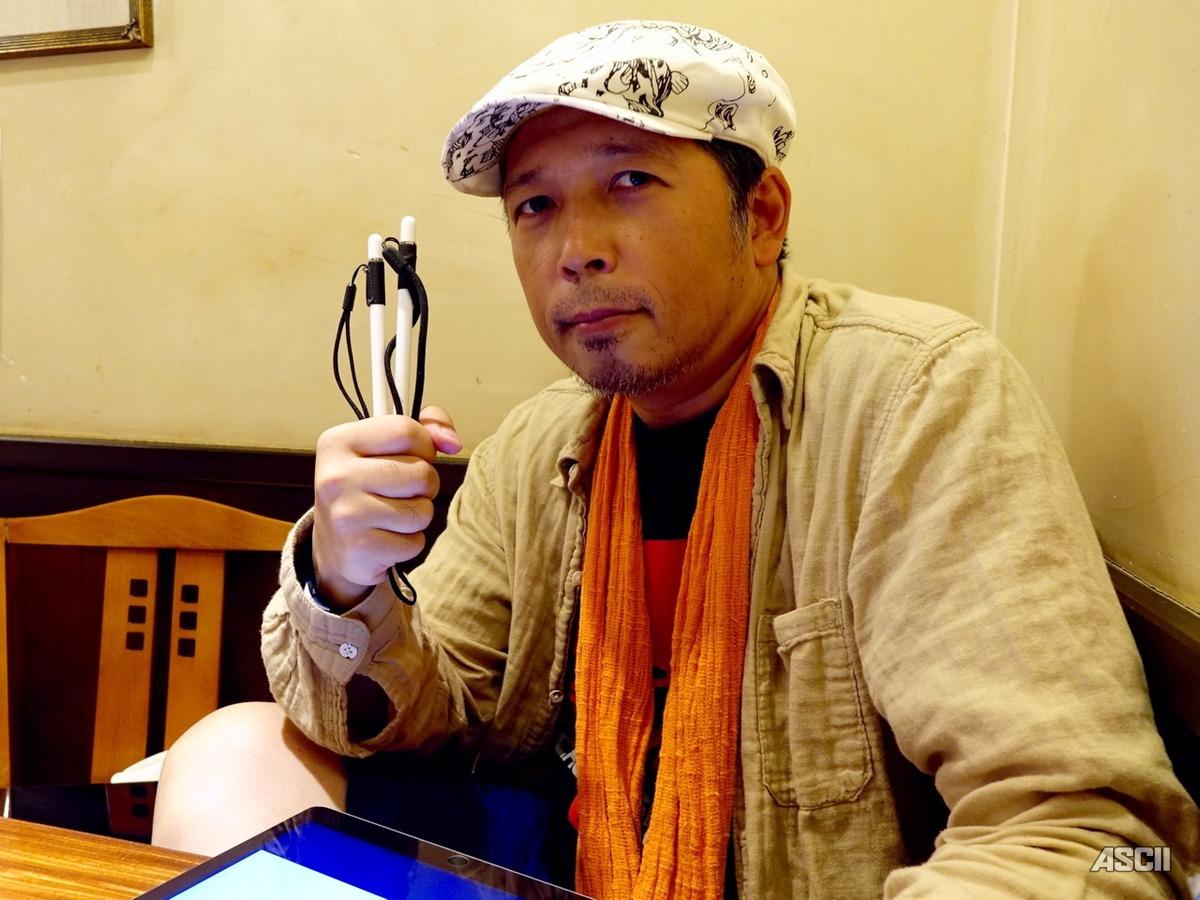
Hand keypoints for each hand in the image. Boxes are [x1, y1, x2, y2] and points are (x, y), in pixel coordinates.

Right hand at [311, 406, 461, 608]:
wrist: (333, 546)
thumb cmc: (368, 488)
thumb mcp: (384, 448)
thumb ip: (424, 429)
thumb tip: (452, 442)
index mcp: (339, 442)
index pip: (405, 430)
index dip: (423, 445)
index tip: (413, 456)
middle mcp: (336, 476)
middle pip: (421, 472)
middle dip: (425, 485)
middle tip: (402, 492)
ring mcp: (346, 514)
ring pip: (422, 510)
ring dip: (418, 515)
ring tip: (394, 515)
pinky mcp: (359, 549)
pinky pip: (414, 542)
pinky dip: (409, 542)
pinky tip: (387, 538)